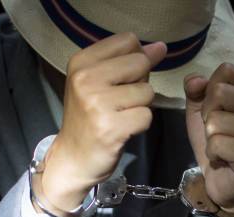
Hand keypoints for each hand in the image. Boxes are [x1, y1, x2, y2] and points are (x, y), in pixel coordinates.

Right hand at [40, 33, 166, 210]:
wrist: (73, 158)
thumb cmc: (90, 117)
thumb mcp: (100, 82)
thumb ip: (129, 61)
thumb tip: (161, 47)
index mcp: (82, 62)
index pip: (128, 40)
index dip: (135, 60)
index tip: (120, 80)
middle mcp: (86, 79)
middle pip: (140, 63)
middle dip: (140, 83)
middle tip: (120, 102)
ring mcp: (97, 104)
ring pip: (147, 92)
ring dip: (141, 106)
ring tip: (120, 116)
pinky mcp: (111, 128)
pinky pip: (146, 116)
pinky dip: (140, 124)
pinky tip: (123, 130)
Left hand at [184, 63, 233, 216]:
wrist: (225, 181)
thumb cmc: (217, 142)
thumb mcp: (201, 111)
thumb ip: (196, 91)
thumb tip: (194, 80)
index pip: (226, 71)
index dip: (210, 91)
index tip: (217, 111)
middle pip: (219, 92)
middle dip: (208, 114)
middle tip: (217, 132)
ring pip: (215, 120)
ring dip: (210, 137)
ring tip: (222, 146)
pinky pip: (217, 144)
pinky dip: (212, 153)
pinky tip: (223, 159)